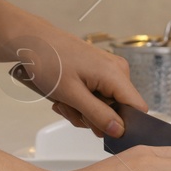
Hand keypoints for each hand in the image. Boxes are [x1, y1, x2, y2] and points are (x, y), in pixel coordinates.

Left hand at [6, 24, 146, 137]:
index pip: (137, 108)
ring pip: (105, 107)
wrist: (33, 40)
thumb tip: (119, 131)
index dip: (123, 125)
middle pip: (118, 111)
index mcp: (116, 73)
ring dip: (82, 111)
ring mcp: (108, 71)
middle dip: (93, 118)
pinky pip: (97, 97)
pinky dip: (81, 102)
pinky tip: (65, 97)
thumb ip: (98, 115)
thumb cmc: (48, 60)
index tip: (100, 129)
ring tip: (64, 101)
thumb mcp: (72, 95)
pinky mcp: (99, 72)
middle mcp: (117, 71)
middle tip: (70, 109)